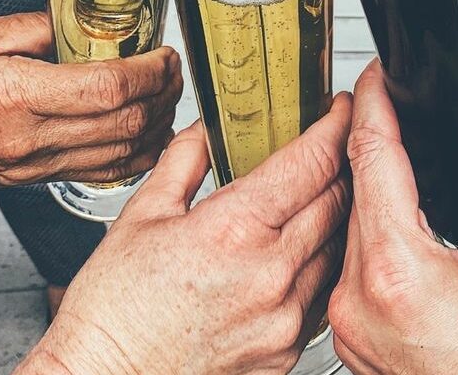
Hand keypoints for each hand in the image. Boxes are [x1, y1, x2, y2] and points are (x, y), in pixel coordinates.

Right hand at [0, 12, 182, 206]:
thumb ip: (37, 28)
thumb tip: (83, 24)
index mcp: (14, 94)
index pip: (106, 89)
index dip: (150, 72)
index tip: (166, 53)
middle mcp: (28, 138)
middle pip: (124, 126)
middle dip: (163, 97)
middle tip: (174, 71)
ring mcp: (31, 166)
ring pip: (119, 157)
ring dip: (155, 127)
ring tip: (166, 97)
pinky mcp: (29, 181)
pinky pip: (96, 174)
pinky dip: (132, 156)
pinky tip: (145, 133)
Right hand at [23, 97, 352, 374]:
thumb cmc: (115, 309)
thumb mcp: (143, 213)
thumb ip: (186, 158)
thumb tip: (208, 126)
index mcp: (235, 229)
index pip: (312, 161)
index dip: (334, 125)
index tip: (338, 108)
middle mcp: (270, 274)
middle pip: (337, 199)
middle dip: (342, 161)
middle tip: (335, 139)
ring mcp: (284, 318)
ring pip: (338, 245)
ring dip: (337, 211)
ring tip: (322, 189)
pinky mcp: (286, 351)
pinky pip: (322, 290)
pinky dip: (322, 259)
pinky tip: (303, 245)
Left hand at [329, 62, 457, 374]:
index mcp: (398, 274)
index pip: (372, 157)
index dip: (374, 103)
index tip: (378, 74)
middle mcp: (360, 304)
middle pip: (357, 193)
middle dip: (376, 143)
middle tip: (394, 105)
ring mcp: (353, 331)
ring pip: (353, 231)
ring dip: (374, 190)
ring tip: (399, 155)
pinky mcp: (359, 348)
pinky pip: (356, 268)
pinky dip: (376, 234)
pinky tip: (401, 220)